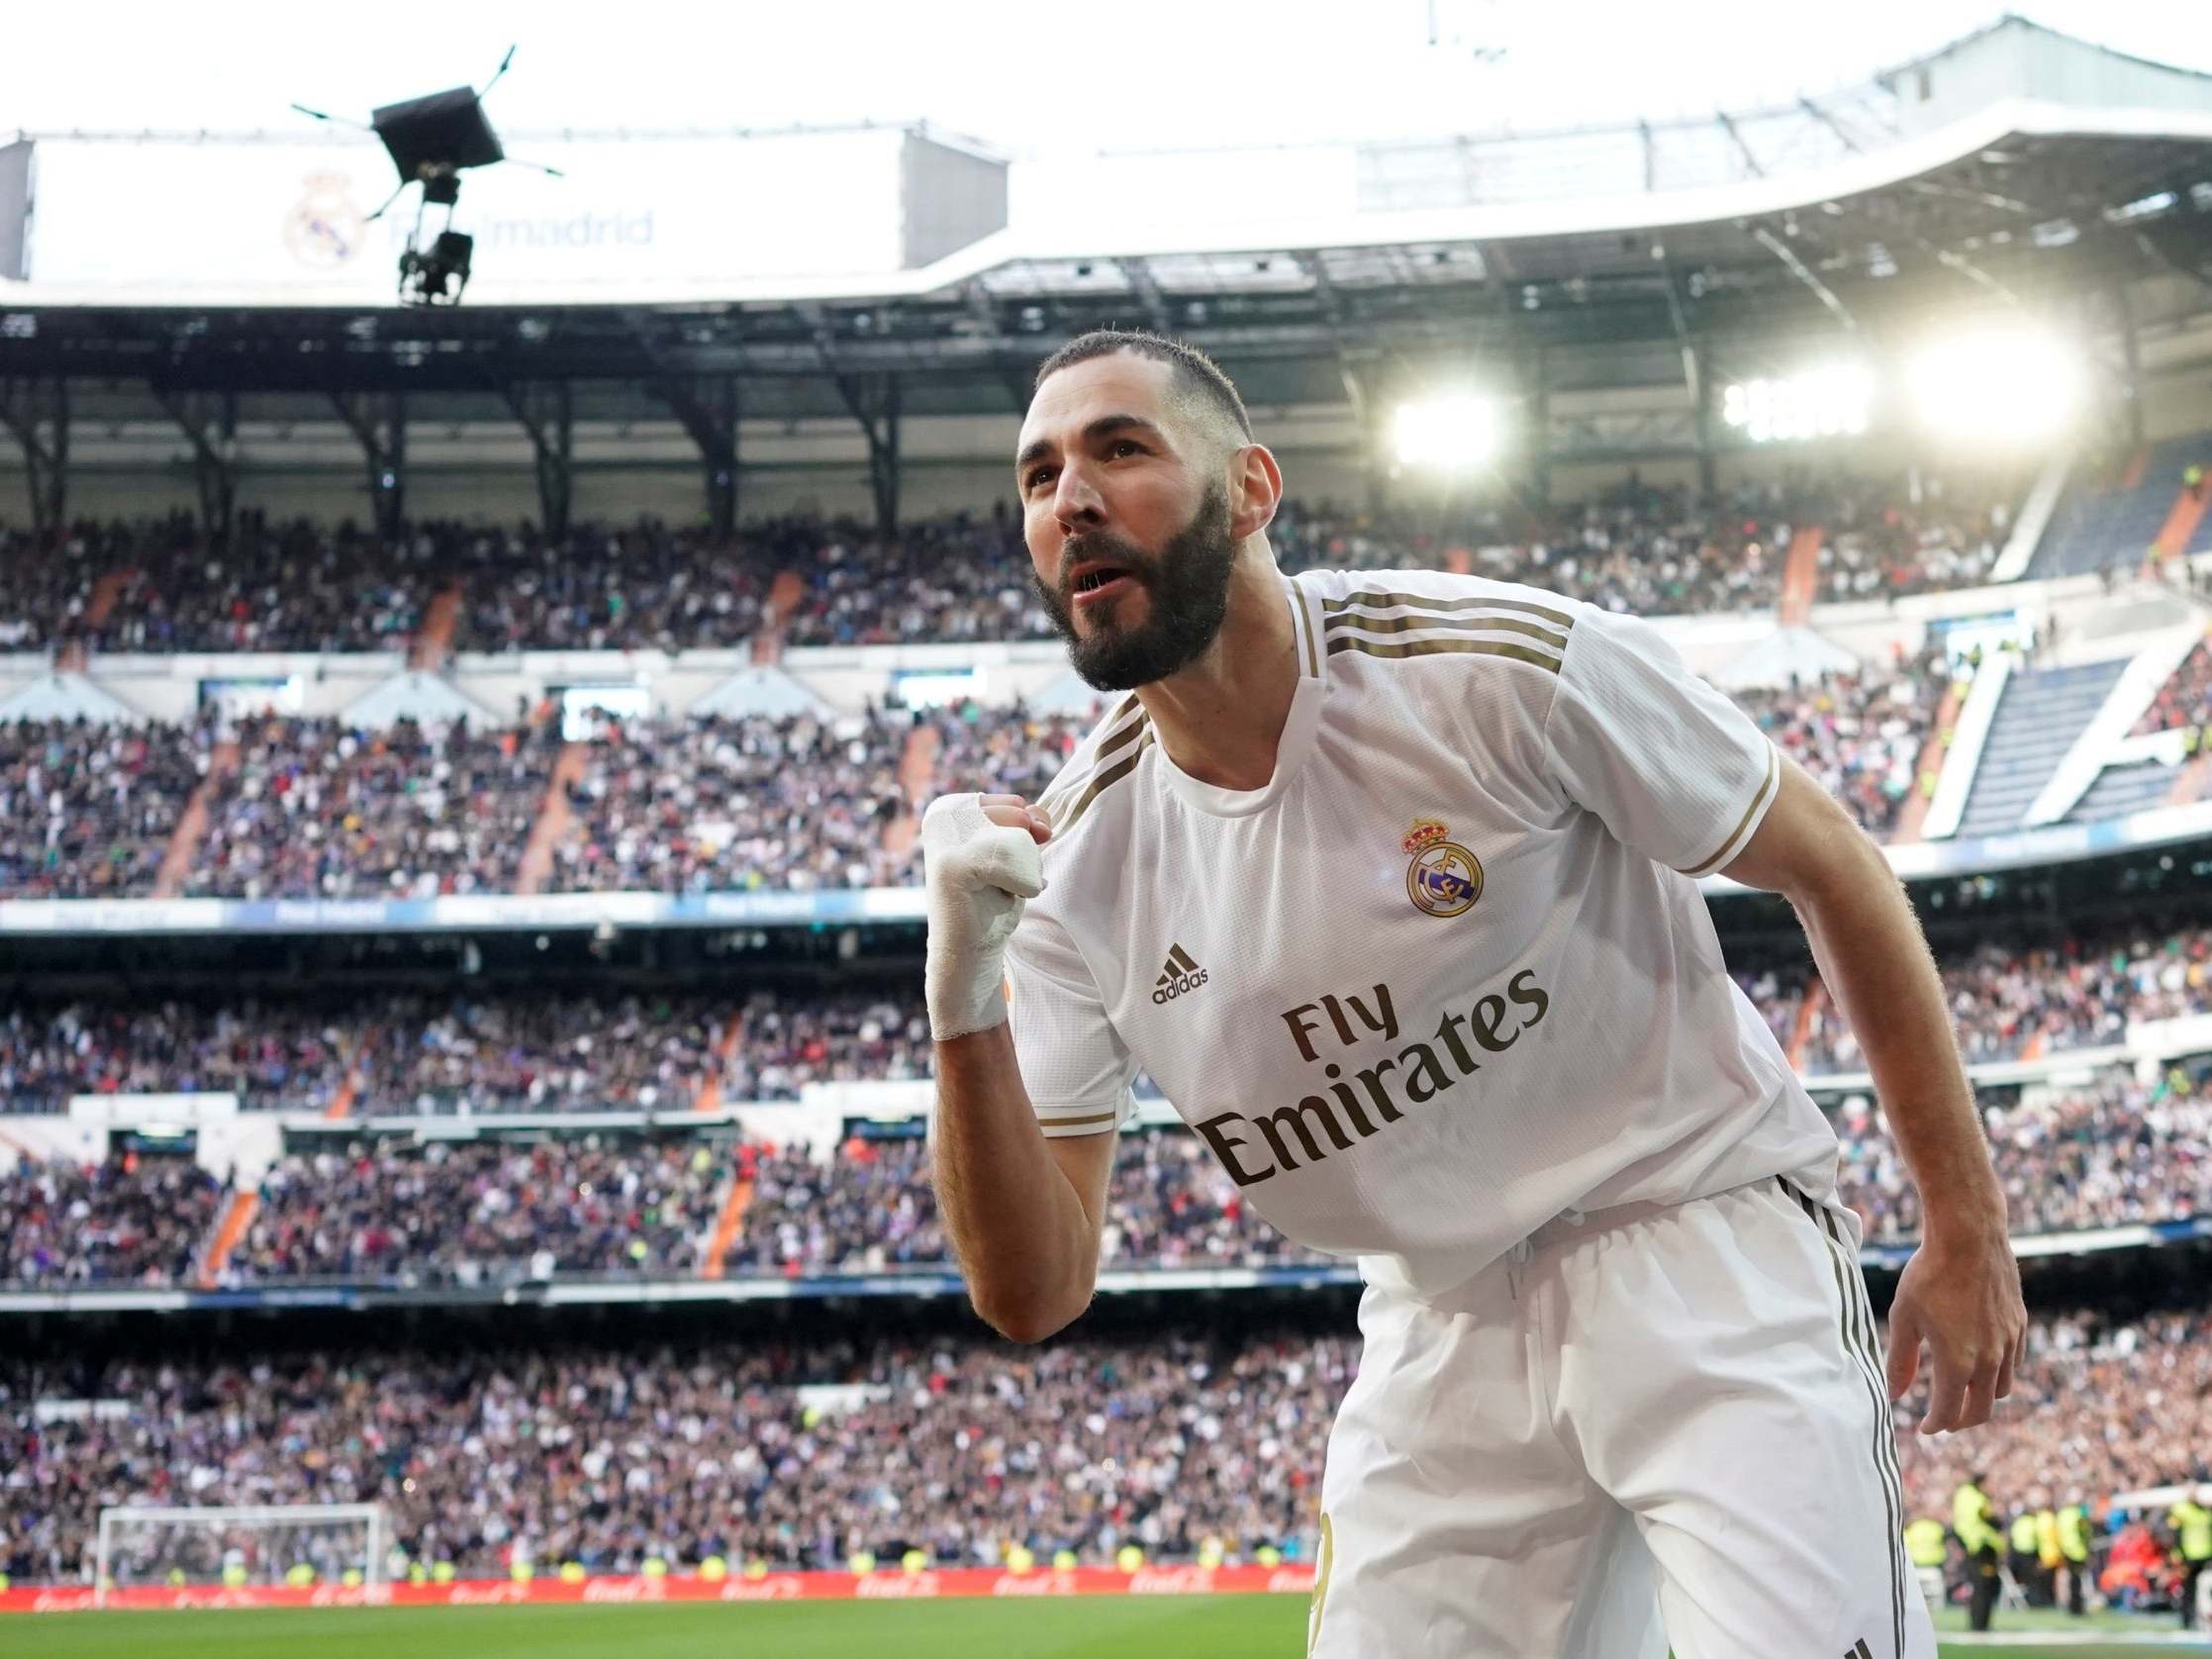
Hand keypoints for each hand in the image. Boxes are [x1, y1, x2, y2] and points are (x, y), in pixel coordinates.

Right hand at [920, 793, 1051, 1040]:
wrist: (967, 951)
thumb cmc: (991, 898)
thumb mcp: (1014, 848)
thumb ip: (1027, 823)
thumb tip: (1039, 823)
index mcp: (950, 807)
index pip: (1017, 804)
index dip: (1022, 838)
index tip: (996, 864)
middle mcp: (942, 815)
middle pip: (1020, 818)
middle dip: (1024, 856)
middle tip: (996, 881)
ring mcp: (945, 838)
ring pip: (1020, 841)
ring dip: (1022, 874)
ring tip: (995, 890)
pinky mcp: (953, 865)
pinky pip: (1016, 865)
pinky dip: (1021, 887)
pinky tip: (998, 899)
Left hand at [1884, 1214, 2026, 1434]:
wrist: (1969, 1238)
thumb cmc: (1928, 1275)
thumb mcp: (1904, 1317)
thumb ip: (1900, 1360)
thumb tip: (1894, 1395)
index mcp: (1957, 1362)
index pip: (1948, 1412)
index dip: (1935, 1425)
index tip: (1924, 1428)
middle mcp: (1989, 1360)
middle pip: (1981, 1411)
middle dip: (1961, 1421)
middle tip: (1944, 1422)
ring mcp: (2009, 1343)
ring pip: (2001, 1389)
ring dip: (1982, 1399)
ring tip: (1962, 1393)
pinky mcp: (2020, 1325)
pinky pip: (2014, 1363)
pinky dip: (1998, 1374)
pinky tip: (1982, 1363)